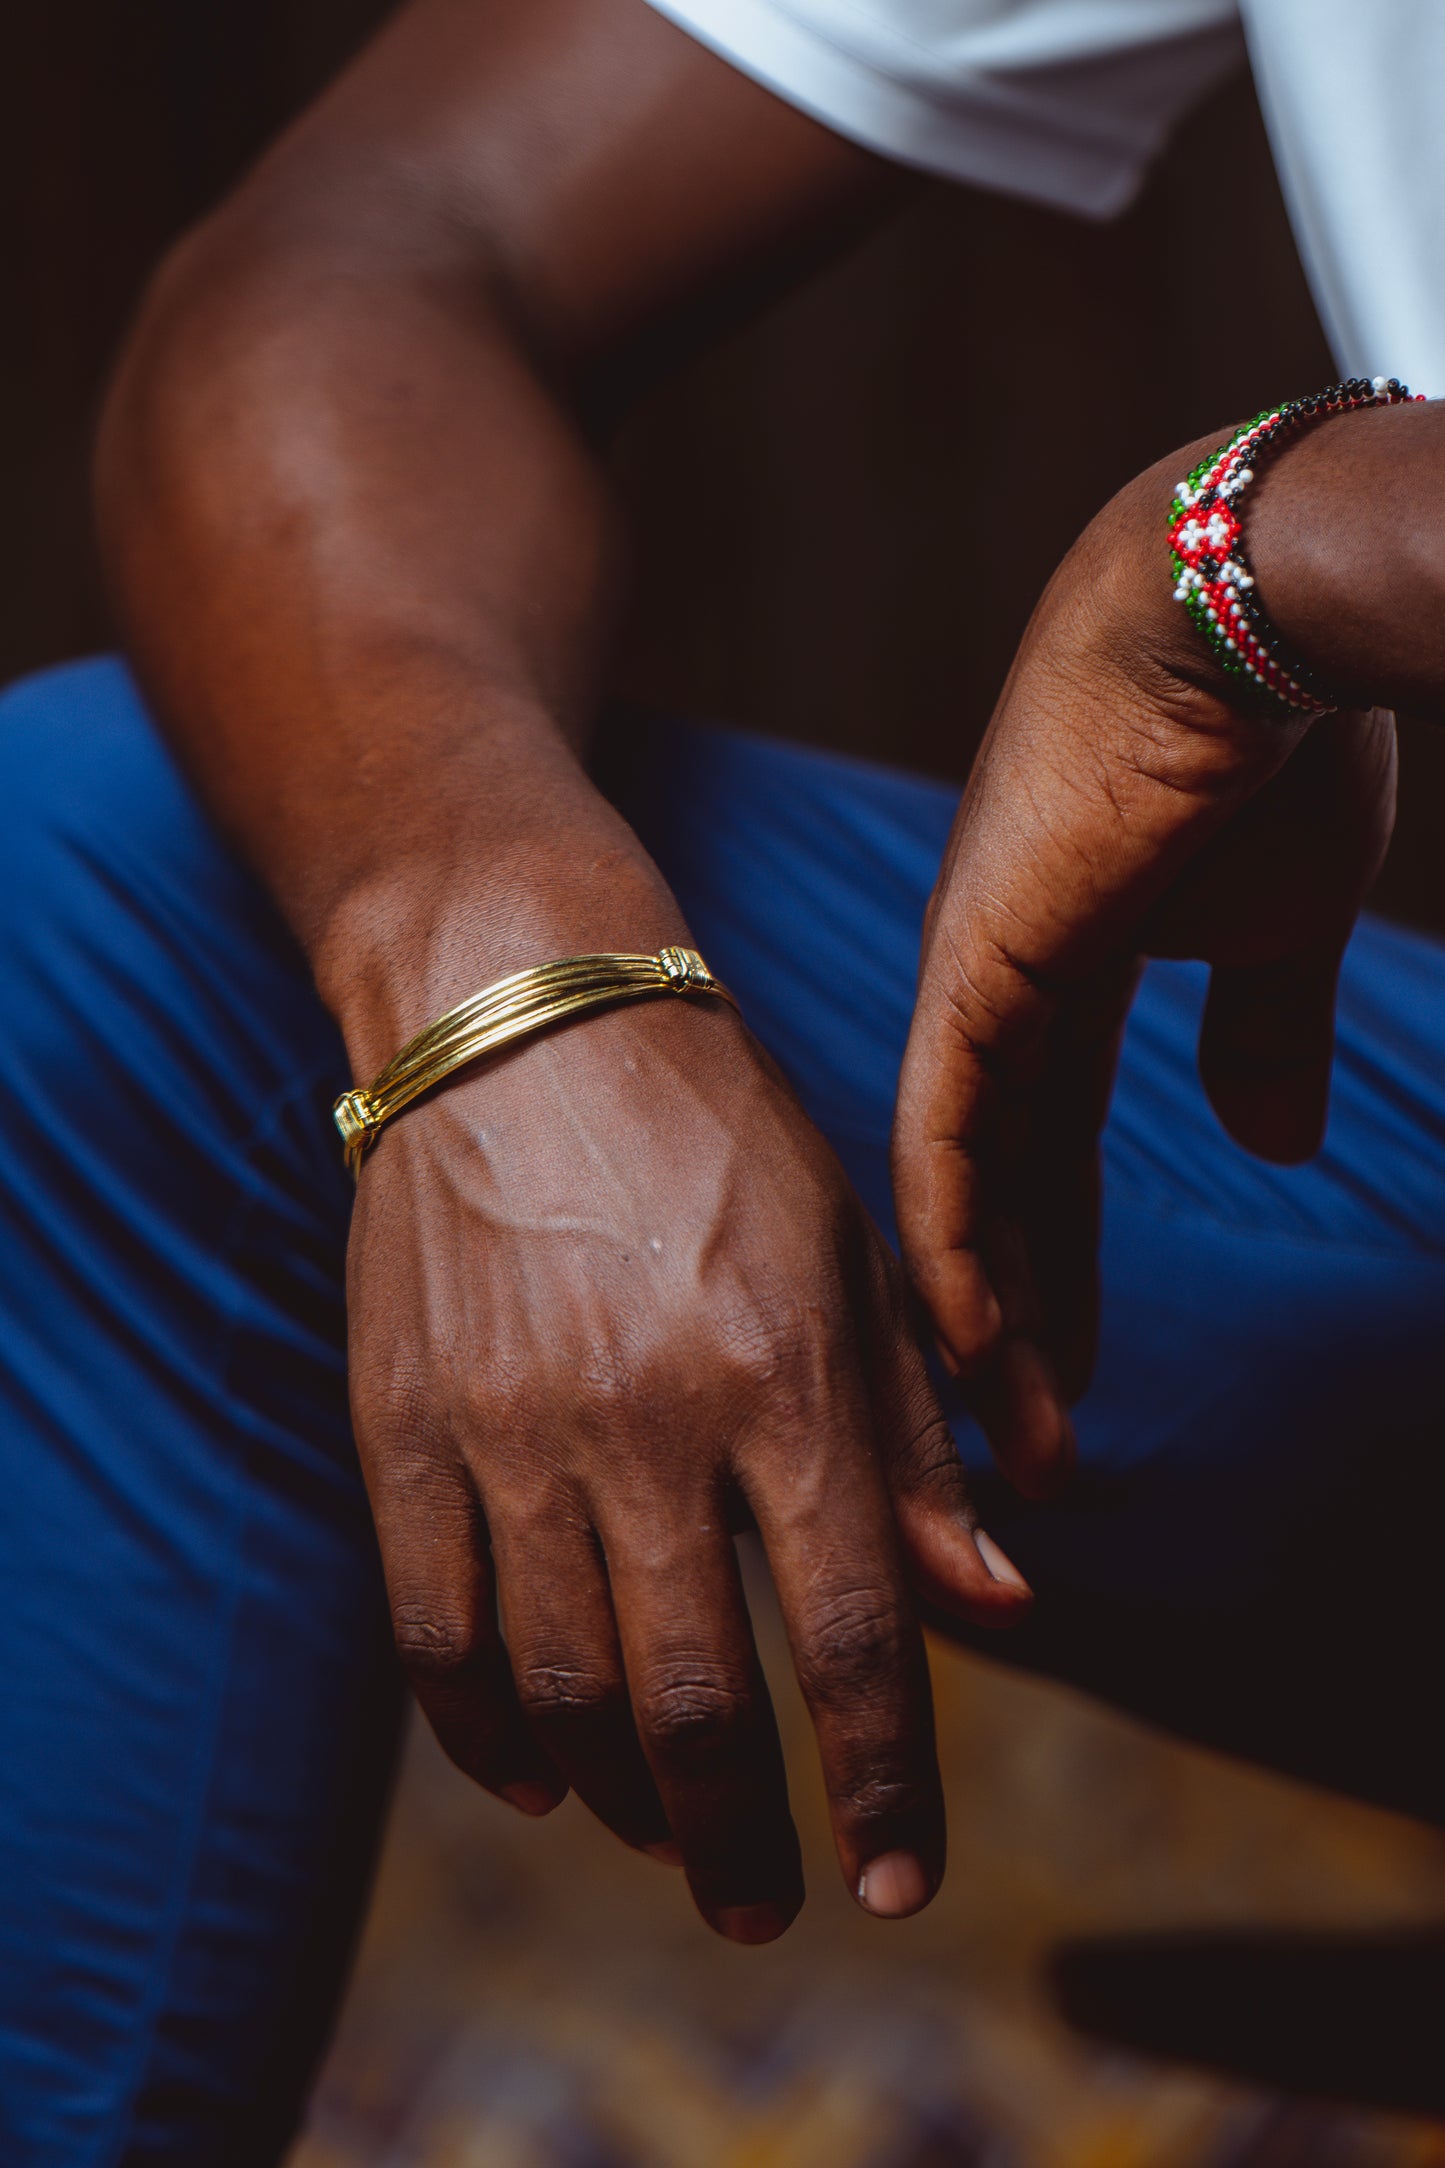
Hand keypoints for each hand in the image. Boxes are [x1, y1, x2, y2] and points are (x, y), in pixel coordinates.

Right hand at [342, 891, 1030, 1943]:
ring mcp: (507, 1429)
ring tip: (664, 1836)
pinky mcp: (400, 1427)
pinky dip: (484, 1737)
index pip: (850, 1640)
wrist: (520, 1022)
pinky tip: (534, 1774)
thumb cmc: (719, 1142)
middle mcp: (645, 1420)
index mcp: (783, 1377)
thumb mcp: (856, 1258)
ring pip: (559, 1692)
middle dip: (741, 1839)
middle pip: (693, 1703)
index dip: (882, 1787)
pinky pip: (433, 1634)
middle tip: (761, 1908)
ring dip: (620, 1801)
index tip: (897, 1883)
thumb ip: (922, 1443)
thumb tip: (1001, 1607)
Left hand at [892, 438, 1396, 1496]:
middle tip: (1023, 1458)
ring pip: (953, 1192)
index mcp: (1057, 978)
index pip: (1045, 1162)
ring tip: (1008, 1449)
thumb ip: (1260, 1032)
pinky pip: (945, 1141)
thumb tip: (1273, 1141)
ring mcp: (974, 985)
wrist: (1252, 614)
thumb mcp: (1278, 927)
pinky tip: (972, 1354)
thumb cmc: (1272, 743)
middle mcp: (991, 995)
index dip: (1059, 1273)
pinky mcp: (980, 970)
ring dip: (983, 1328)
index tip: (1074, 1377)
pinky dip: (957, 1251)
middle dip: (1013, 1331)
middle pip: (988, 1198)